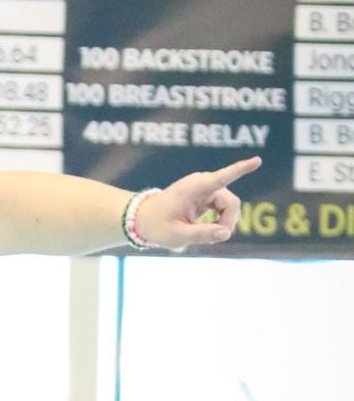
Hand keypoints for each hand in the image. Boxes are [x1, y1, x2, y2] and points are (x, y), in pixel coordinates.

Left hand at [137, 157, 261, 249]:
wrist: (143, 218)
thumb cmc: (157, 225)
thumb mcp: (178, 235)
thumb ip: (202, 234)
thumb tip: (226, 234)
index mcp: (194, 188)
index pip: (222, 178)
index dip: (241, 170)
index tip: (257, 160)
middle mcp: (203, 183)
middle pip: (232, 203)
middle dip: (228, 222)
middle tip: (213, 240)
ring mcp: (206, 188)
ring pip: (230, 207)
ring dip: (223, 223)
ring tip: (205, 235)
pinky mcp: (207, 195)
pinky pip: (224, 209)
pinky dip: (219, 221)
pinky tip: (207, 229)